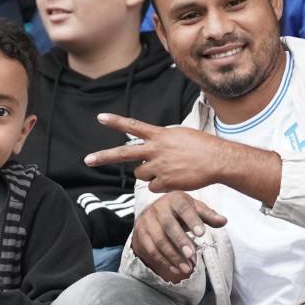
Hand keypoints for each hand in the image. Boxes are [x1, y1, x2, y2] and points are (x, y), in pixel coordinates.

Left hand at [85, 113, 227, 192]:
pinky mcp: (165, 182)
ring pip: (141, 174)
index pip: (133, 126)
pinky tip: (175, 179)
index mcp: (160, 135)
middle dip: (104, 157)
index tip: (100, 118)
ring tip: (169, 169)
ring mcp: (159, 167)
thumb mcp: (179, 135)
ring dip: (149, 174)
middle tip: (87, 160)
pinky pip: (153, 187)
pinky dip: (161, 185)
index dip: (116, 122)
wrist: (218, 160)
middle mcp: (156, 150)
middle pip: (124, 154)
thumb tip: (149, 149)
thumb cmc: (201, 146)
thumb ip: (161, 140)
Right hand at [132, 191, 226, 283]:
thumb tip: (223, 221)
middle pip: (169, 226)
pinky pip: (151, 249)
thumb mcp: (195, 209)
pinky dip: (164, 261)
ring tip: (187, 268)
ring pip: (159, 240)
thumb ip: (208, 216)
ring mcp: (147, 220)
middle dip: (181, 242)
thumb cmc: (180, 211)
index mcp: (174, 198)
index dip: (192, 220)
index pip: (183, 208)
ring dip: (174, 256)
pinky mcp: (140, 233)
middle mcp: (158, 207)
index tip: (201, 233)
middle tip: (192, 255)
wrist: (155, 213)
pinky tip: (176, 268)